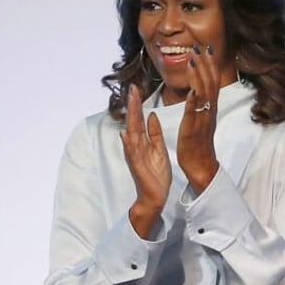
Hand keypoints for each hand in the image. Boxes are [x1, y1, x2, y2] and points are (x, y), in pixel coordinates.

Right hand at [121, 84, 170, 238]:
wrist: (155, 195)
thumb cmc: (156, 173)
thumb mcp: (159, 149)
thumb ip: (154, 133)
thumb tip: (151, 115)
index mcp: (143, 141)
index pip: (139, 118)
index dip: (138, 104)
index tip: (137, 88)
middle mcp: (136, 146)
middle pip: (133, 121)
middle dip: (133, 105)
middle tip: (132, 88)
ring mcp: (135, 155)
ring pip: (131, 133)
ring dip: (130, 118)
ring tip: (130, 104)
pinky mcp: (137, 166)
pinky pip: (132, 153)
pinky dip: (128, 144)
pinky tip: (125, 134)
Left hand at [178, 44, 220, 193]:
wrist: (201, 165)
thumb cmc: (199, 143)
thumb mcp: (201, 118)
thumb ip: (201, 104)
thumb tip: (198, 89)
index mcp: (209, 108)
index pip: (212, 82)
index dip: (210, 65)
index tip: (206, 48)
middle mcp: (209, 111)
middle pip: (210, 83)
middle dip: (206, 64)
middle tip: (201, 46)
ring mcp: (202, 119)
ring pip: (203, 94)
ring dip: (199, 76)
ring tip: (193, 60)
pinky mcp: (194, 129)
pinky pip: (195, 113)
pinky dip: (194, 101)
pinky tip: (192, 90)